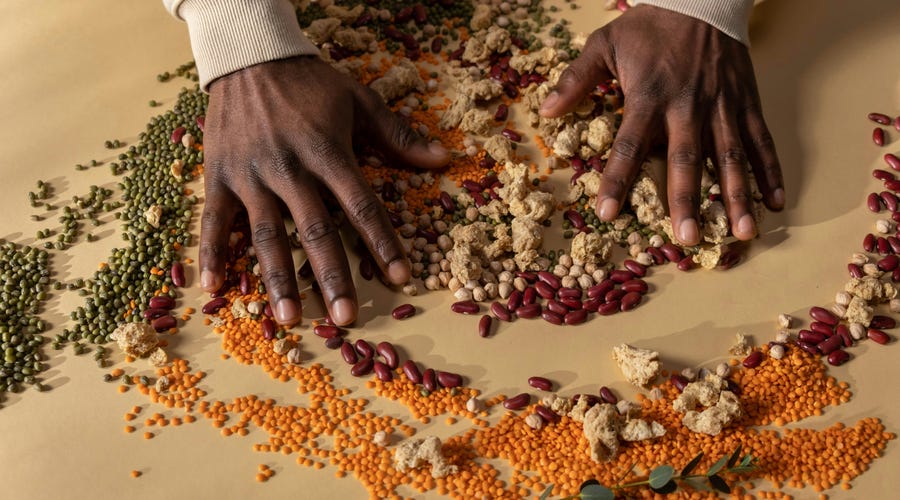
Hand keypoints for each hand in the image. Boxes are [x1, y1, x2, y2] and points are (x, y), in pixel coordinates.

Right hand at [201, 56, 448, 325]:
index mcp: (327, 151)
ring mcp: (250, 175)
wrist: (248, 55)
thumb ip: (398, 134)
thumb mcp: (359, 100)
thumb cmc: (310, 82)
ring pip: (266, 234)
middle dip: (332, 276)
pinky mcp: (218, 175)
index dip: (382, 242)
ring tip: (290, 318)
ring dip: (278, 278)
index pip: (361, 205)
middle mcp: (289, 168)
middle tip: (345, 318)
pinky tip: (215, 289)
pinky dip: (211, 254)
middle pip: (315, 230)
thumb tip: (442, 160)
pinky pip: (213, 220)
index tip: (400, 278)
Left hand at [540, 5, 783, 244]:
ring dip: (738, 197)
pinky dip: (771, 172)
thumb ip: (577, 79)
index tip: (607, 213)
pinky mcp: (747, 103)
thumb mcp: (604, 44)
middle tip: (686, 239)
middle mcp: (687, 107)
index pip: (629, 146)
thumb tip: (547, 111)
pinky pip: (761, 141)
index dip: (616, 180)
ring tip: (743, 232)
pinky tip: (776, 203)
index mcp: (648, 97)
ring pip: (732, 157)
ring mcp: (722, 106)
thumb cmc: (649, 26)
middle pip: (686, 160)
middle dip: (686, 201)